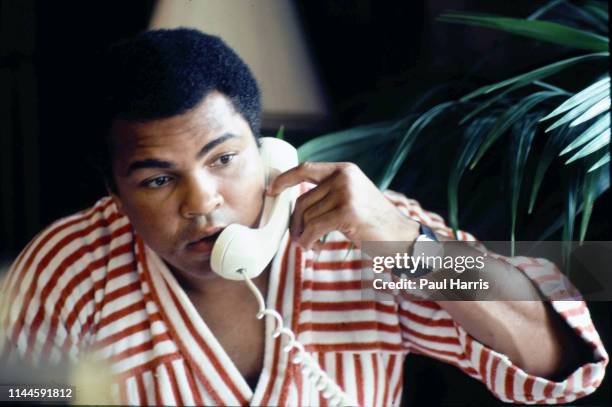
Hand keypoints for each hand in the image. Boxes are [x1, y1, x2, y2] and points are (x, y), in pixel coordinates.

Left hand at [267, 161, 419, 249]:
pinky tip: (313, 248)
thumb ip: (329, 194)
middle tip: (298, 238)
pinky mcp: (347, 212)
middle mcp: (344, 177)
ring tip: (310, 245)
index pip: (306, 168)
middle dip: (295, 222)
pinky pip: (313, 228)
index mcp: (344, 170)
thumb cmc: (374, 223)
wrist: (401, 237)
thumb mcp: (352, 198)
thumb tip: (296, 206)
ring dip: (303, 235)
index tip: (271, 190)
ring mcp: (346, 193)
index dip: (285, 179)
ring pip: (307, 216)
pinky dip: (308, 241)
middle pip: (302, 200)